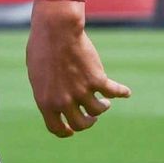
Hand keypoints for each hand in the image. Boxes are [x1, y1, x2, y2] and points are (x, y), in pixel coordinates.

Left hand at [25, 1, 129, 137]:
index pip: (56, 128)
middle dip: (88, 121)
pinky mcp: (97, 80)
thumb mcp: (38, 75)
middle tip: (91, 117)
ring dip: (102, 107)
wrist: (56, 30)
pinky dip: (121, 92)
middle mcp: (64, 101)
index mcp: (46, 102)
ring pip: (98, 110)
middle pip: (81, 124)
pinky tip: (126, 92)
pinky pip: (114, 92)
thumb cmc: (42, 48)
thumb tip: (56, 102)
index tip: (71, 130)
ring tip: (104, 102)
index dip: (65, 131)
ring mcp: (82, 92)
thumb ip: (47, 92)